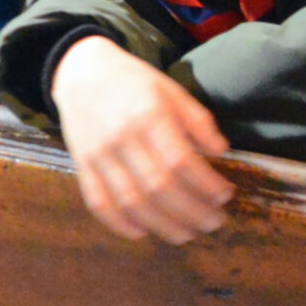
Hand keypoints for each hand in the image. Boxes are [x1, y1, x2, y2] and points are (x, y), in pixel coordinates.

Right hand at [48, 35, 233, 243]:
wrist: (80, 71)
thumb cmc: (133, 80)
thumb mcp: (170, 90)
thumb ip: (197, 120)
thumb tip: (221, 152)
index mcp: (148, 114)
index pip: (181, 161)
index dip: (206, 185)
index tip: (226, 196)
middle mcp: (122, 137)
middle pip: (159, 186)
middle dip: (192, 212)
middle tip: (215, 223)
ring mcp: (98, 154)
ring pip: (131, 201)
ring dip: (162, 225)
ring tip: (187, 235)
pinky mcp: (81, 165)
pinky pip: (98, 202)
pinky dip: (119, 224)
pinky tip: (142, 233)